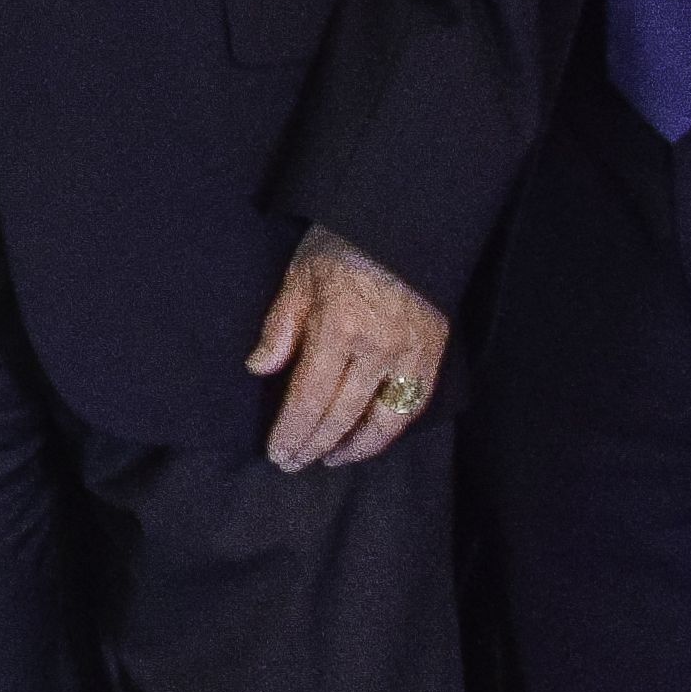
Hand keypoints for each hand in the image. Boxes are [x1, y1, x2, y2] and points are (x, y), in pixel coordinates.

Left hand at [248, 224, 446, 470]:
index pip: (310, 397)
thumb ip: (279, 328)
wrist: (401, 228)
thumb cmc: (341, 249)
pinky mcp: (431, 357)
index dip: (292, 431)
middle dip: (314, 445)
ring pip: (381, 421)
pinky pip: (411, 407)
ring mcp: (409, 357)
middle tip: (292, 464)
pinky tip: (368, 439)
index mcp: (337, 329)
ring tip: (328, 460)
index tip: (277, 452)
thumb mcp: (297, 279)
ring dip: (352, 447)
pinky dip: (388, 431)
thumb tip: (259, 369)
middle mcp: (376, 350)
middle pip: (341, 415)